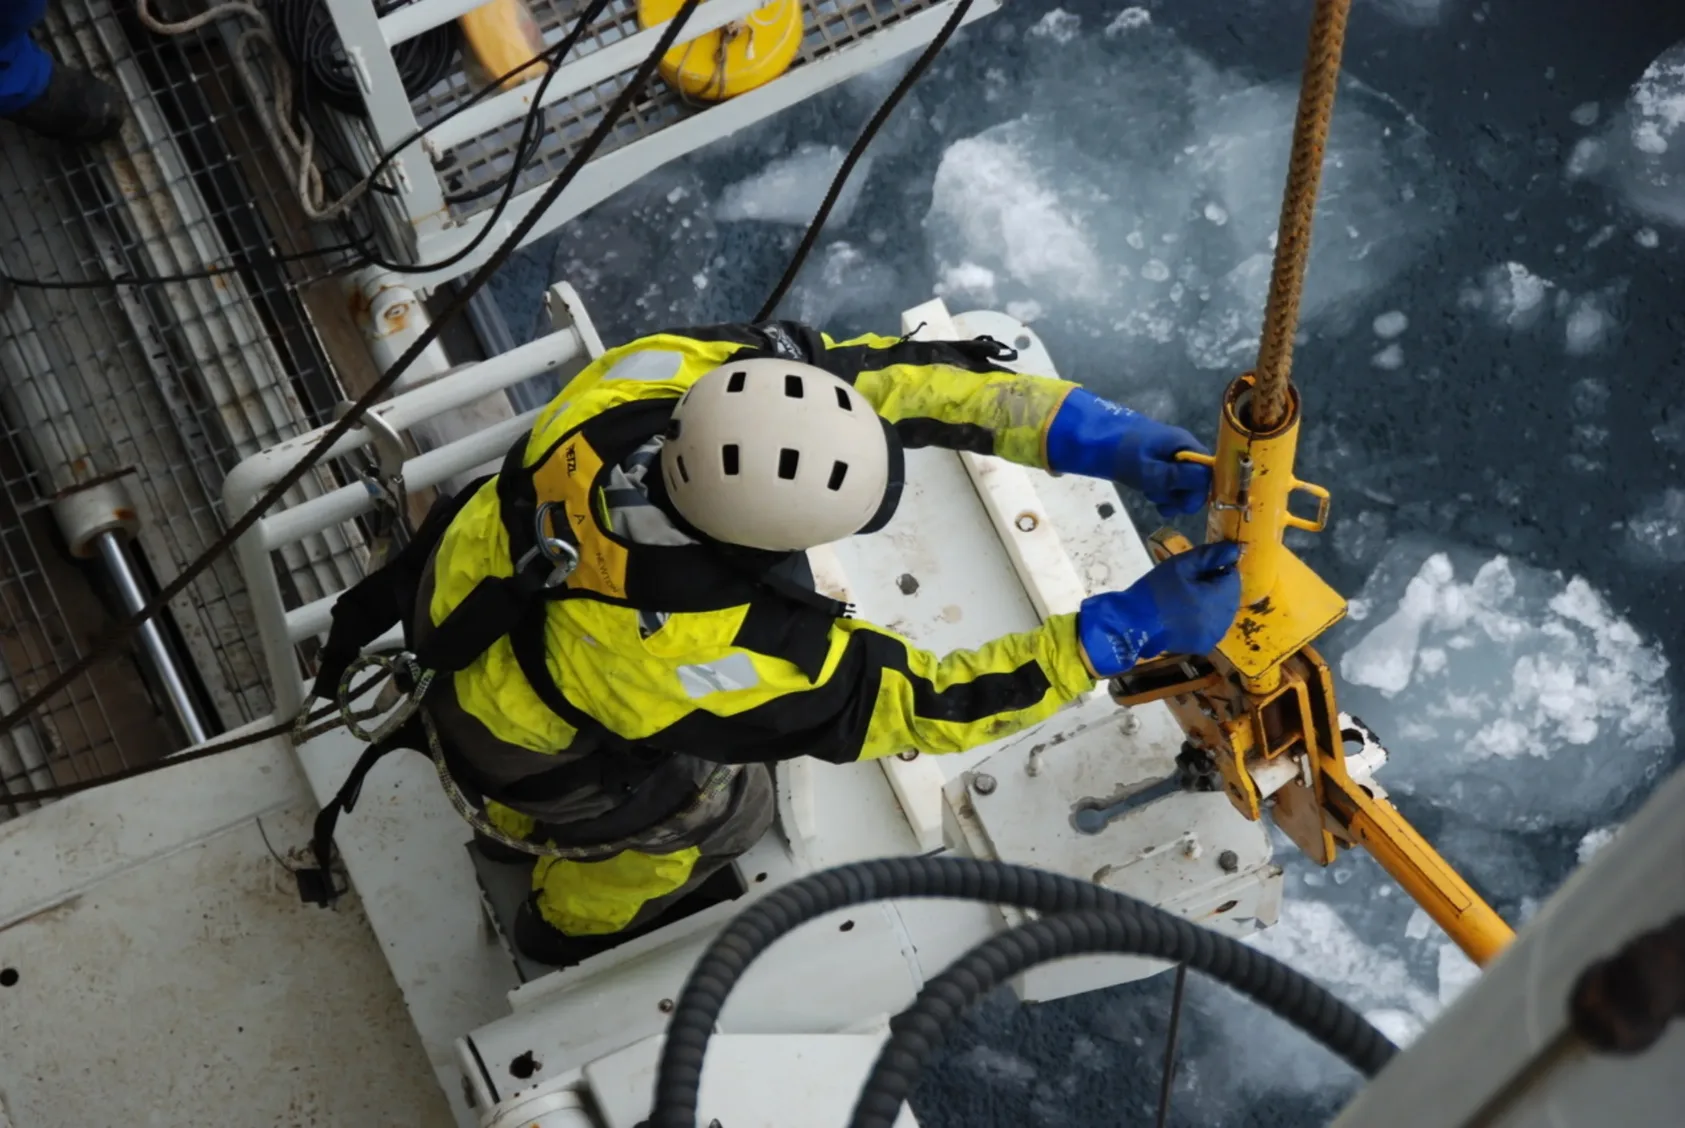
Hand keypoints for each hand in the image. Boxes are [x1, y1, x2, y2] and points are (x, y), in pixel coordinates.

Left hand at [1045, 388, 1211, 517]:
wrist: (1092, 437)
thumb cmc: (1122, 454)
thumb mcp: (1151, 472)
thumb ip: (1180, 478)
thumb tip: (1208, 481)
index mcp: (1185, 446)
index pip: (1208, 472)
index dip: (1199, 492)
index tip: (1182, 506)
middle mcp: (1182, 448)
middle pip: (1196, 479)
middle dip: (1182, 496)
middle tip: (1162, 505)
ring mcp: (1169, 454)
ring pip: (1181, 482)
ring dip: (1168, 494)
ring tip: (1149, 494)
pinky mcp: (1157, 460)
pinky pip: (1168, 479)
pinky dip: (1160, 489)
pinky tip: (1148, 493)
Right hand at [1076, 542, 1242, 676]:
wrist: (1132, 624)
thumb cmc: (1156, 590)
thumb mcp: (1180, 565)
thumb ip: (1210, 556)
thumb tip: (1235, 549)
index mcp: (1218, 599)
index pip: (1233, 577)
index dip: (1217, 569)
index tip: (1197, 569)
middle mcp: (1222, 620)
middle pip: (1230, 595)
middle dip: (1216, 586)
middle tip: (1190, 582)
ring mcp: (1214, 636)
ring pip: (1223, 611)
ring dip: (1212, 602)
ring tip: (1187, 598)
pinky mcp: (1203, 646)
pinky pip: (1213, 626)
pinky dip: (1206, 618)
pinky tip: (1186, 614)